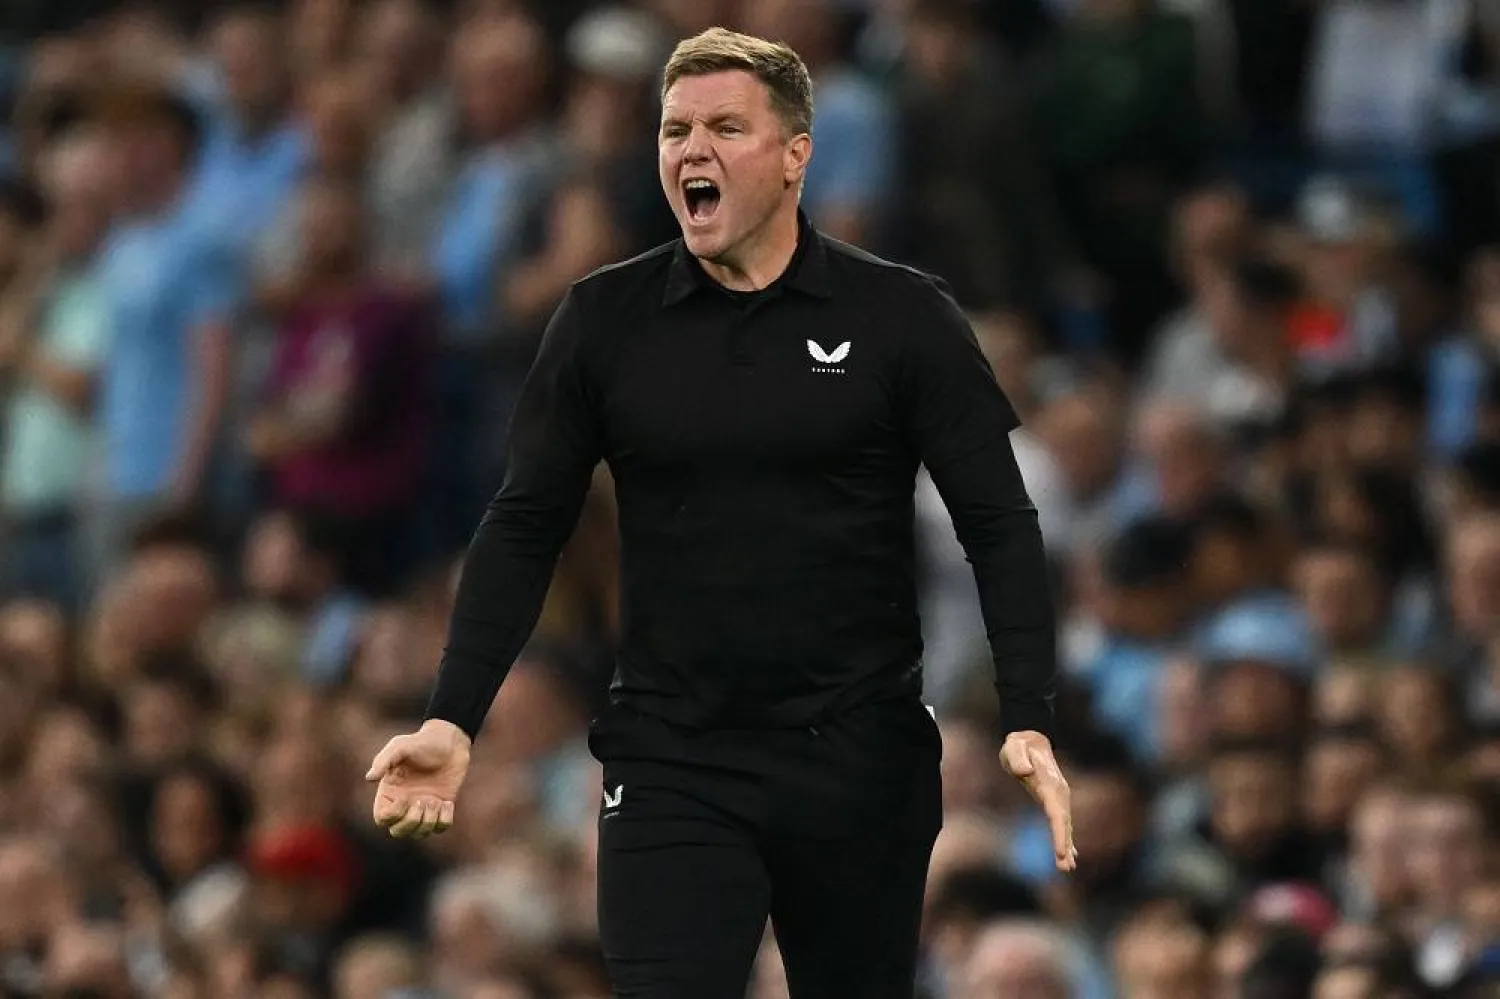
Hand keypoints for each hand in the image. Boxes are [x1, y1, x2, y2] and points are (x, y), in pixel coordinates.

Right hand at [366, 718, 471, 838]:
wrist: (450, 742)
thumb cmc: (422, 742)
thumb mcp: (401, 746)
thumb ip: (383, 760)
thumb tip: (369, 778)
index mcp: (390, 792)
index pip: (382, 819)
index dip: (392, 815)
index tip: (405, 797)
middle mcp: (404, 804)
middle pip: (398, 832)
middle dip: (411, 822)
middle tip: (423, 801)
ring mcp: (423, 808)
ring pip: (419, 833)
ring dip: (429, 821)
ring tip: (436, 801)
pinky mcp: (441, 808)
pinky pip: (440, 828)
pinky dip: (444, 820)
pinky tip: (447, 802)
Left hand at [1000, 730, 1076, 871]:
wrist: (1029, 740)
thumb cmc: (1019, 745)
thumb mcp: (1014, 747)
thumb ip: (1018, 758)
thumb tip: (1024, 772)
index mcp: (1050, 785)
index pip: (1056, 814)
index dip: (1060, 834)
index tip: (1062, 851)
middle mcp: (1059, 793)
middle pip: (1063, 823)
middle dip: (1064, 845)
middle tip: (1065, 867)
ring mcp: (1059, 797)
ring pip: (1065, 825)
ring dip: (1066, 846)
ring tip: (1068, 868)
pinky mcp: (1054, 800)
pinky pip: (1061, 823)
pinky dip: (1065, 839)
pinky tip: (1069, 855)